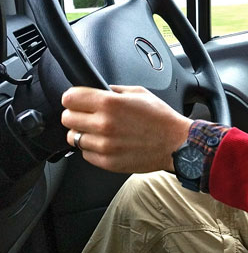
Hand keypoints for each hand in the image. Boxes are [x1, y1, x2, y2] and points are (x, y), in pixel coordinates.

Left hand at [61, 85, 190, 173]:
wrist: (175, 143)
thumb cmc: (160, 118)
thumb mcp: (138, 93)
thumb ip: (114, 90)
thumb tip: (98, 90)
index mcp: (110, 103)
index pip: (70, 98)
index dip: (72, 97)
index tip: (76, 100)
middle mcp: (104, 124)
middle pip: (67, 118)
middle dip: (75, 114)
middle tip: (86, 115)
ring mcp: (104, 145)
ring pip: (73, 138)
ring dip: (82, 133)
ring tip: (97, 131)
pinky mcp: (107, 162)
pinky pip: (85, 154)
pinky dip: (91, 148)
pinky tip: (105, 143)